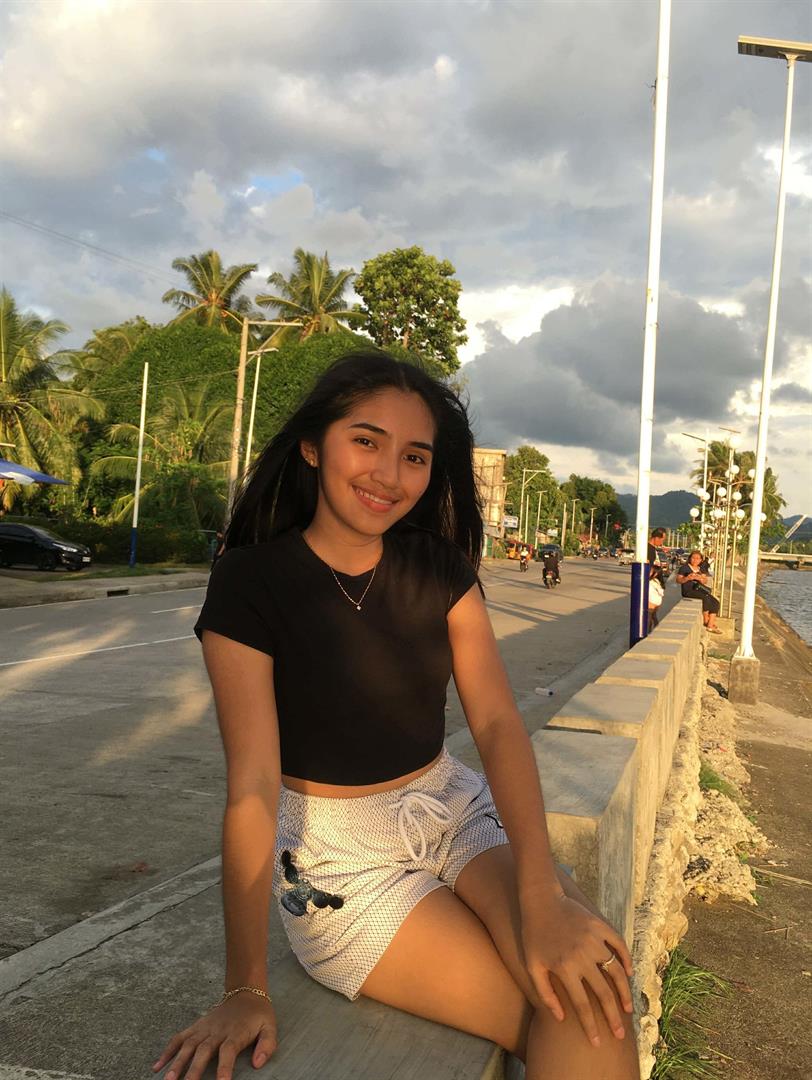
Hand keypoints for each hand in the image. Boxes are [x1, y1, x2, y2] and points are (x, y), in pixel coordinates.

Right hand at [152, 993, 276, 1079]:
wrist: (246, 991)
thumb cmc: (258, 1015)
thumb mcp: (270, 1027)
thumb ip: (267, 1045)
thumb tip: (258, 1064)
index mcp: (236, 1033)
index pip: (228, 1051)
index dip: (224, 1067)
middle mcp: (217, 1030)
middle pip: (204, 1050)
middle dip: (194, 1069)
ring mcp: (204, 1028)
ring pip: (188, 1045)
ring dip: (177, 1062)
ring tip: (169, 1079)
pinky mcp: (196, 1026)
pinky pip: (179, 1038)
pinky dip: (168, 1050)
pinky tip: (157, 1066)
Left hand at [521, 892, 632, 1046]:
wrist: (540, 899)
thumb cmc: (533, 935)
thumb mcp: (532, 966)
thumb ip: (545, 993)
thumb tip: (561, 1017)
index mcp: (564, 968)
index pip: (582, 1005)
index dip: (591, 1026)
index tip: (598, 1042)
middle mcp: (582, 956)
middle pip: (603, 993)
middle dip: (612, 1017)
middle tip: (618, 1034)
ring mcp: (593, 940)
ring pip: (615, 972)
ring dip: (623, 992)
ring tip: (627, 1009)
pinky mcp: (599, 926)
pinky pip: (619, 945)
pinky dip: (626, 959)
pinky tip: (628, 973)